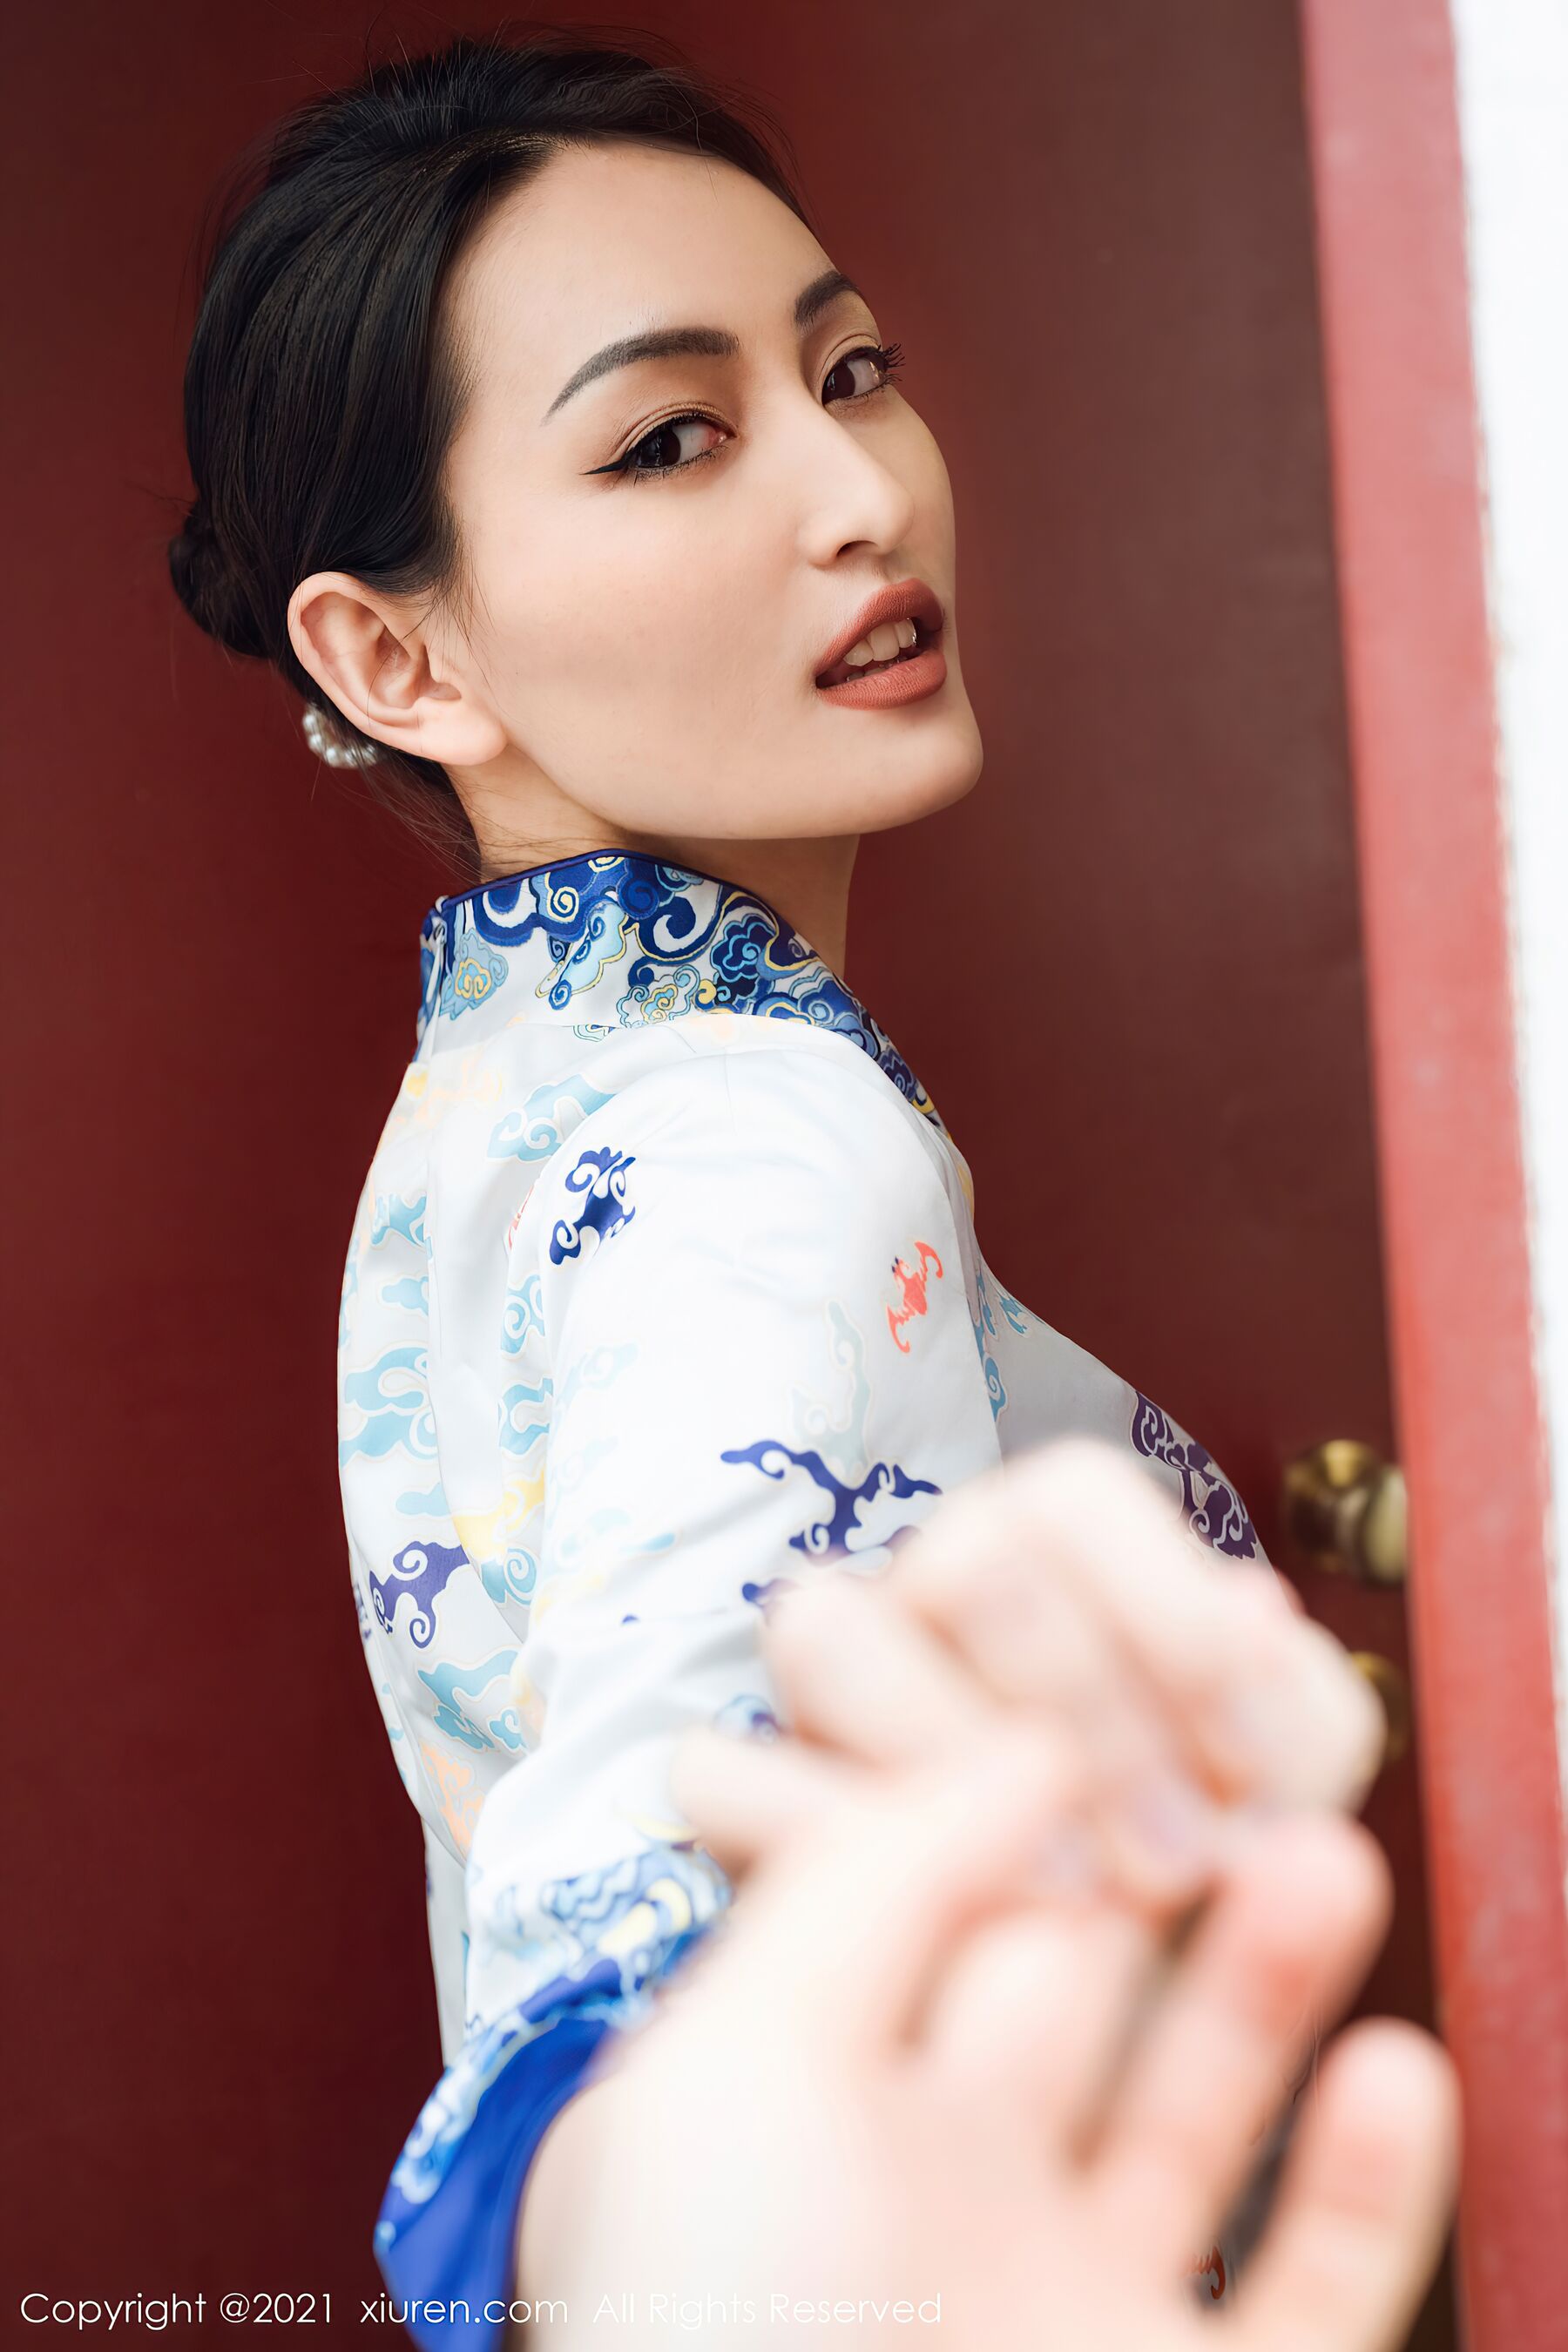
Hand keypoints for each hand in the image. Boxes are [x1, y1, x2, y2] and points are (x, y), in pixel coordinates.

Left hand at [523, 1709, 1456, 2351]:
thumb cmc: (731, 2326)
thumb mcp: (743, 2057)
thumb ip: (868, 1876)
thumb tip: (1017, 1743)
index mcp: (813, 2113)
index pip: (934, 1914)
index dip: (1024, 1805)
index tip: (1119, 1697)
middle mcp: (941, 2203)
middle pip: (1077, 1994)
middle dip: (1152, 1872)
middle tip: (1242, 1764)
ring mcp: (1070, 2310)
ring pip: (1200, 2118)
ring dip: (1267, 1986)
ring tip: (1326, 1855)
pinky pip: (1317, 2289)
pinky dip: (1369, 2181)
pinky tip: (1396, 2067)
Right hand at [685, 1439, 1387, 1913]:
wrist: (1106, 2017)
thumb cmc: (1197, 1863)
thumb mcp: (1287, 1792)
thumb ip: (1296, 1707)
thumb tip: (1252, 1614)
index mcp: (1057, 1544)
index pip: (1074, 1496)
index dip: (1170, 1618)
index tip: (1253, 1767)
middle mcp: (930, 1579)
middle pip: (973, 1561)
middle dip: (1091, 1721)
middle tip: (1181, 1868)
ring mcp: (828, 1678)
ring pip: (827, 1633)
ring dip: (954, 1764)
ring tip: (1073, 1901)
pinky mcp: (744, 1786)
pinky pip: (722, 1768)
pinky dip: (817, 1833)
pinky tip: (939, 1913)